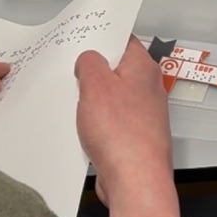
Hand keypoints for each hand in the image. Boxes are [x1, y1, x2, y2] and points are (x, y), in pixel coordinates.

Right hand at [76, 37, 180, 216]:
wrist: (135, 180)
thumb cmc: (122, 133)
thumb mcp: (96, 85)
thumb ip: (90, 64)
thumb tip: (89, 59)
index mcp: (143, 68)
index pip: (123, 40)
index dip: (102, 36)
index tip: (82, 36)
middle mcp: (147, 88)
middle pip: (116, 68)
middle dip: (92, 69)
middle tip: (69, 68)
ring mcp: (142, 112)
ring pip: (112, 95)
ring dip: (92, 98)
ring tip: (71, 97)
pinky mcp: (133, 135)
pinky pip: (111, 119)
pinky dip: (96, 120)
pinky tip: (80, 124)